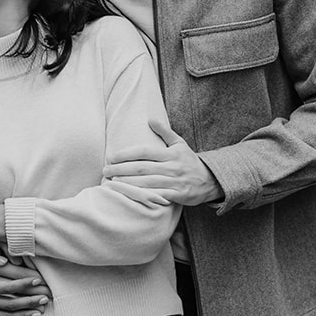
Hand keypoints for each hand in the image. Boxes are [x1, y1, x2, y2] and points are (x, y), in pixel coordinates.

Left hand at [104, 120, 223, 204]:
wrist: (210, 180)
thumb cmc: (190, 161)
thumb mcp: (180, 144)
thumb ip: (165, 132)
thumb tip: (150, 119)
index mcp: (170, 153)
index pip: (145, 152)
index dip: (126, 154)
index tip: (111, 157)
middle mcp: (172, 167)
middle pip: (142, 168)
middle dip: (121, 169)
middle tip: (105, 170)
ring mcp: (174, 182)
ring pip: (147, 182)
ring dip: (128, 183)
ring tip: (111, 182)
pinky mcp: (177, 195)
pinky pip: (157, 196)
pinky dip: (143, 195)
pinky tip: (129, 195)